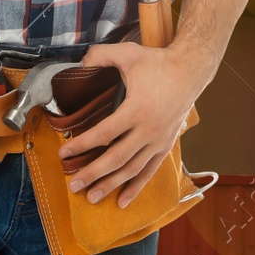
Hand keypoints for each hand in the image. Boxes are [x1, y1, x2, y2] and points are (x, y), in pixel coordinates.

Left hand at [59, 41, 208, 206]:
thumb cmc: (159, 62)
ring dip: (111, 185)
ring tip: (92, 197)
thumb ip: (101, 55)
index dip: (82, 144)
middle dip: (92, 173)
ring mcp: (158, 140)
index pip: (104, 133)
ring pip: (132, 169)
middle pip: (116, 158)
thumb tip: (80, 62)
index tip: (63, 153)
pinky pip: (149, 170)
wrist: (191, 70)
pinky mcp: (166, 144)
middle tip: (73, 185)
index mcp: (137, 109)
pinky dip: (136, 187)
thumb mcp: (128, 54)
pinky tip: (123, 201)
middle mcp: (148, 129)